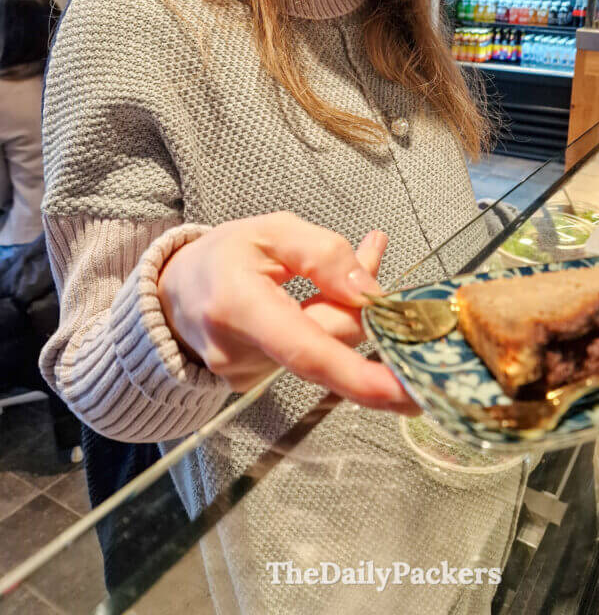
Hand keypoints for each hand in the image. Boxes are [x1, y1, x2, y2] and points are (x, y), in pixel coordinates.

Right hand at [158, 212, 418, 414]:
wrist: (172, 293)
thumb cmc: (220, 256)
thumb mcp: (271, 230)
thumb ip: (324, 254)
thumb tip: (372, 294)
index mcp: (238, 305)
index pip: (306, 350)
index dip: (359, 375)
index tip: (403, 392)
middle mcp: (239, 353)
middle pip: (328, 344)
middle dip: (362, 308)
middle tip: (375, 250)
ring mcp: (247, 376)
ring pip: (324, 349)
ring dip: (345, 312)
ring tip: (348, 261)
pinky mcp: (257, 385)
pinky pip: (312, 356)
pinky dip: (327, 326)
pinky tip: (324, 292)